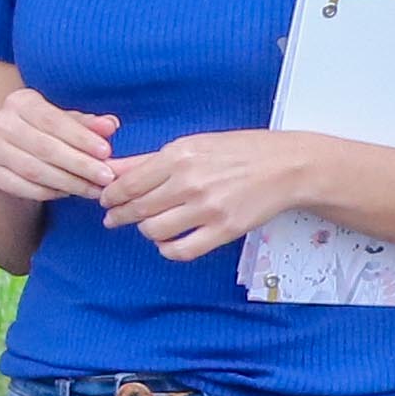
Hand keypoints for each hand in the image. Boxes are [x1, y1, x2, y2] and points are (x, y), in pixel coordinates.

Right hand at [0, 89, 121, 204]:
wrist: (5, 156)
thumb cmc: (41, 134)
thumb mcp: (65, 124)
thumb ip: (87, 124)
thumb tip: (110, 125)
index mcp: (20, 101)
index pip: (54, 120)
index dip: (82, 138)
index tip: (106, 152)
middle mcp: (0, 122)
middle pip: (45, 147)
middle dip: (79, 164)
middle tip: (105, 177)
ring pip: (34, 170)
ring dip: (68, 182)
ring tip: (92, 189)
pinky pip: (22, 186)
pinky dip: (48, 192)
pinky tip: (68, 193)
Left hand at [99, 127, 321, 260]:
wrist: (287, 166)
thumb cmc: (240, 151)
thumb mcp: (192, 145)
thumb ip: (149, 160)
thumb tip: (112, 169)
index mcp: (179, 156)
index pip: (128, 184)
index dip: (111, 196)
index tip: (107, 201)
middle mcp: (190, 182)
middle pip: (137, 209)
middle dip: (120, 216)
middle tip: (115, 218)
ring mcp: (207, 209)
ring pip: (154, 231)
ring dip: (145, 231)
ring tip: (149, 224)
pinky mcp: (224, 230)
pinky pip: (181, 251)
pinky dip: (167, 249)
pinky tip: (168, 242)